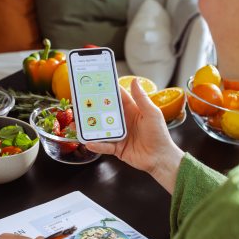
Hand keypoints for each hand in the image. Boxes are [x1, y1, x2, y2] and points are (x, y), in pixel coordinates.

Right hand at [86, 78, 183, 192]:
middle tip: (80, 103)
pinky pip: (104, 146)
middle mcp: (124, 122)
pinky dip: (96, 145)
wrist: (161, 158)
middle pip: (105, 113)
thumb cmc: (160, 134)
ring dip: (90, 127)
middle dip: (93, 109)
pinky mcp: (117, 148)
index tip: (96, 84)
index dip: (108, 91)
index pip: (118, 98)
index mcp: (132, 111)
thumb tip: (135, 80)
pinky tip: (89, 142)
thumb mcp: (152, 114)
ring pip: (101, 129)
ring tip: (77, 123)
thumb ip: (142, 98)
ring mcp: (119, 135)